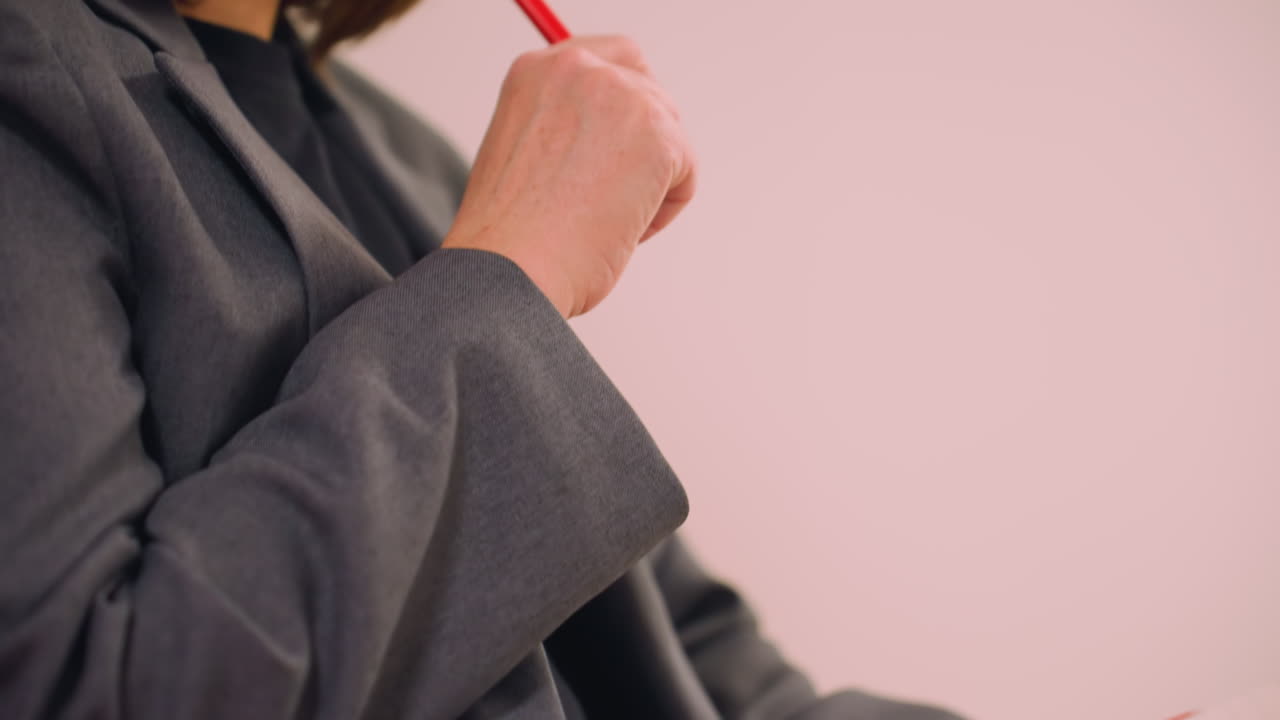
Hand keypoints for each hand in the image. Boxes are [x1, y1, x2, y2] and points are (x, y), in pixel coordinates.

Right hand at [441, 36, 697, 317]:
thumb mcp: (523, 155)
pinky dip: (662, 212)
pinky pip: (685, 174)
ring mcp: (623, 97)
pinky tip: (618, 232)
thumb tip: (614, 140)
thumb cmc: (509, 237)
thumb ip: (563, 127)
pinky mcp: (659, 138)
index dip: (625, 101)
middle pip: (652, 92)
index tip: (620, 142)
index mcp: (537, 71)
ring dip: (648, 183)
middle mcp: (580, 69)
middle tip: (606, 199)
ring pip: (669, 136)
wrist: (508, 270)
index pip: (610, 59)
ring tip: (599, 221)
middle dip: (642, 147)